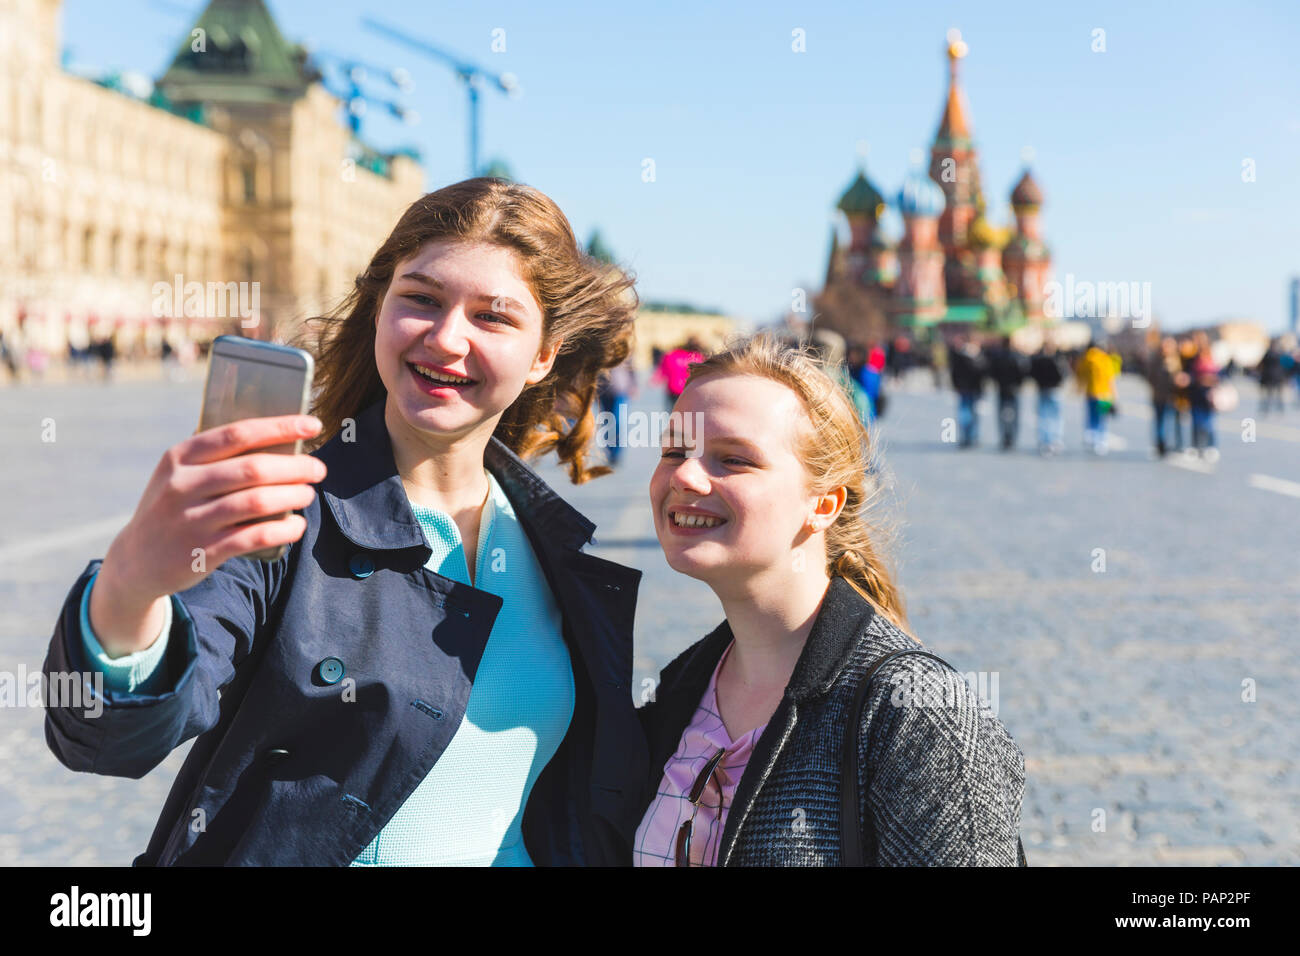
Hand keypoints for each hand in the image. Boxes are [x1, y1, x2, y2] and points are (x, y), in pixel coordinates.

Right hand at [91, 415, 325, 654]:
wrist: (136, 561)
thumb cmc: (174, 508)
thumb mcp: (179, 475)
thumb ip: (216, 457)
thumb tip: (277, 437)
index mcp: (180, 457)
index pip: (238, 433)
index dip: (280, 427)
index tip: (313, 425)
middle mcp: (182, 485)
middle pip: (252, 469)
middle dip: (295, 467)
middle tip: (318, 469)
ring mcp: (190, 520)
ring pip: (256, 502)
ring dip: (292, 496)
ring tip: (309, 494)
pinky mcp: (202, 552)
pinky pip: (254, 537)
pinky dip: (283, 530)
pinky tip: (297, 526)